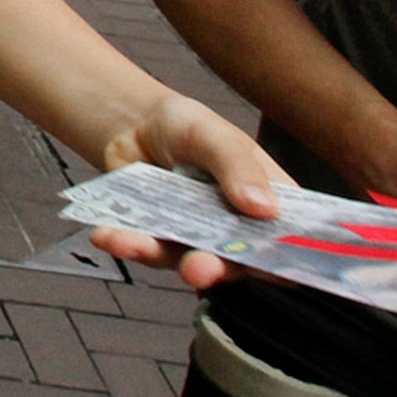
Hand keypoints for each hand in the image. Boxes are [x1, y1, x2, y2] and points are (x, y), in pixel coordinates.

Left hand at [85, 97, 290, 288]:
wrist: (135, 124)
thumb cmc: (188, 127)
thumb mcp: (216, 136)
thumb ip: (239, 168)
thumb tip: (266, 208)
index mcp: (267, 205)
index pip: (288, 241)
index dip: (290, 261)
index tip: (277, 271)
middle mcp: (234, 231)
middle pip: (234, 262)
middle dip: (215, 269)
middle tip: (199, 268)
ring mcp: (194, 240)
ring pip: (181, 261)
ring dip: (156, 256)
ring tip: (131, 244)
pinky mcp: (156, 239)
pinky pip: (142, 248)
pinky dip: (124, 243)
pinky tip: (106, 235)